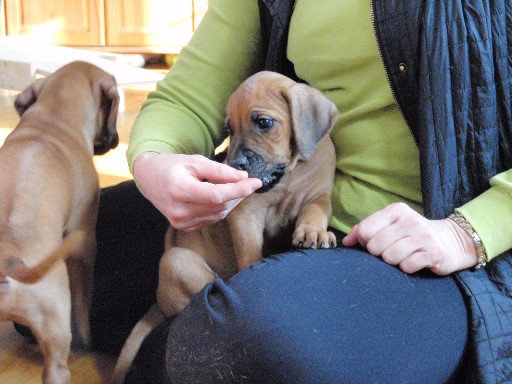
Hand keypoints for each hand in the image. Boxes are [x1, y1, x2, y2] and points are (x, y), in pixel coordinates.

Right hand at [133, 152, 261, 230]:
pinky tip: (216, 197)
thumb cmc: (172, 166)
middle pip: (220, 205)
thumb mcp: (195, 161)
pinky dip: (219, 208)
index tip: (257, 182)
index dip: (239, 190)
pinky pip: (211, 219)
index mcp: (179, 190)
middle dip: (237, 193)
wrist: (149, 179)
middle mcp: (178, 210)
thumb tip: (243, 177)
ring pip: (218, 214)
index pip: (216, 195)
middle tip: (246, 180)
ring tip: (229, 186)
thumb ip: (219, 170)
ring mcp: (180, 222)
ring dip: (229, 201)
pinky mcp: (183, 227)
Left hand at [342, 202, 478, 274]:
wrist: (451, 240)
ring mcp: (423, 237)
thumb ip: (366, 229)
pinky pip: (406, 266)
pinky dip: (407, 267)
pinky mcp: (434, 253)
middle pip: (375, 246)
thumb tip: (346, 242)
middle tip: (390, 250)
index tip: (370, 244)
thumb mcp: (390, 224)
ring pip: (390, 258)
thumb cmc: (412, 233)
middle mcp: (410, 221)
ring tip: (403, 255)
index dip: (363, 242)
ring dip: (393, 261)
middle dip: (379, 253)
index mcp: (396, 210)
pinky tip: (415, 261)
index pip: (365, 230)